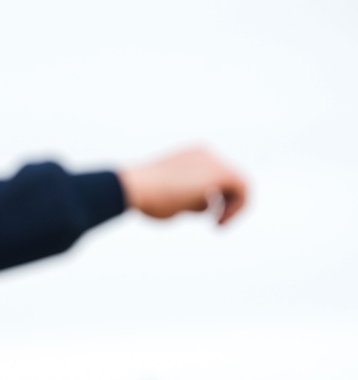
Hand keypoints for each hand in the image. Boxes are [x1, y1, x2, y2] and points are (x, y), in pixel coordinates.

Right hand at [118, 147, 247, 224]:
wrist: (135, 187)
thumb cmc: (143, 196)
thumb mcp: (166, 196)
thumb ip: (186, 199)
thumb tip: (201, 206)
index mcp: (189, 157)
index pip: (209, 177)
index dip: (211, 199)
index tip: (201, 215)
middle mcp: (204, 155)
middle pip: (225, 181)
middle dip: (223, 203)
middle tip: (215, 223)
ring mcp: (213, 161)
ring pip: (236, 185)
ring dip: (232, 207)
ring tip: (217, 224)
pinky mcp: (221, 173)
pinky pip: (243, 189)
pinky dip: (237, 208)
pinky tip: (219, 223)